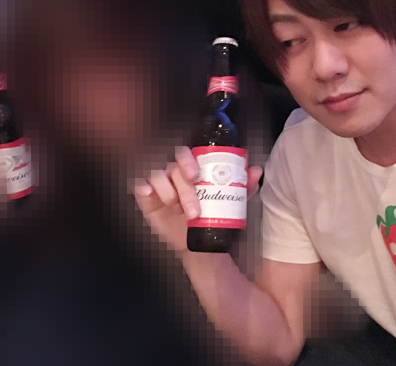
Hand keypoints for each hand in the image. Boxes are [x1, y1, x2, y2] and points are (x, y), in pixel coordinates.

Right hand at [133, 146, 262, 254]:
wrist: (200, 242)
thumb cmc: (213, 215)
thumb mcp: (230, 202)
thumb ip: (243, 187)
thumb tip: (255, 171)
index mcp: (192, 169)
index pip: (185, 154)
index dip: (187, 160)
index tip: (196, 174)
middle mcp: (175, 173)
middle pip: (172, 166)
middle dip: (182, 184)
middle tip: (192, 205)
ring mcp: (160, 185)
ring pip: (156, 176)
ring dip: (167, 191)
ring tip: (178, 209)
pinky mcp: (147, 198)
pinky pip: (140, 186)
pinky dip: (144, 188)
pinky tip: (151, 196)